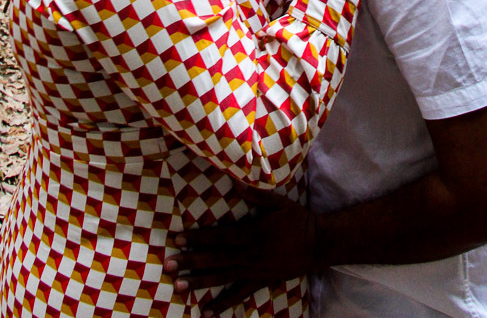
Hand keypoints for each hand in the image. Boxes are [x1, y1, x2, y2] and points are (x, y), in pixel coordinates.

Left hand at [166, 185, 314, 316]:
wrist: (318, 244)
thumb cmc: (297, 219)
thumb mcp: (277, 202)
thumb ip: (254, 194)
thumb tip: (234, 182)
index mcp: (251, 233)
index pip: (218, 236)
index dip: (197, 237)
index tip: (177, 238)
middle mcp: (249, 254)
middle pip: (214, 258)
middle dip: (190, 261)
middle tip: (169, 265)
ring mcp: (254, 271)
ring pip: (222, 277)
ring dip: (199, 282)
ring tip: (180, 286)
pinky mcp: (260, 282)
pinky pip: (239, 295)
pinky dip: (222, 304)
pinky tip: (207, 311)